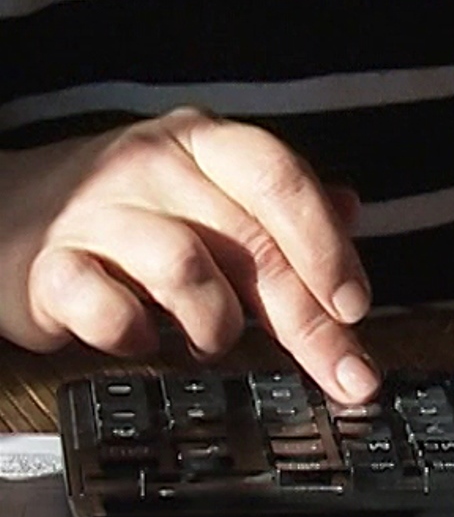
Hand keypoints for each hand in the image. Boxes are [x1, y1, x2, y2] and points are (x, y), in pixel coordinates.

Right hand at [0, 108, 379, 402]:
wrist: (6, 212)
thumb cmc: (132, 212)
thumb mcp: (213, 193)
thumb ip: (283, 210)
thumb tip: (352, 212)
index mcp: (205, 144)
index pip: (281, 180)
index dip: (327, 246)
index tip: (356, 306)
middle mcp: (153, 166)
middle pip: (250, 243)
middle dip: (307, 321)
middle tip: (344, 372)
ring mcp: (96, 212)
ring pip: (185, 270)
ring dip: (217, 325)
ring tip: (211, 339)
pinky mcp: (47, 265)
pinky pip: (107, 309)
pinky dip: (138, 336)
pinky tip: (143, 337)